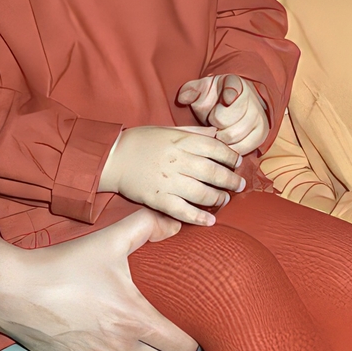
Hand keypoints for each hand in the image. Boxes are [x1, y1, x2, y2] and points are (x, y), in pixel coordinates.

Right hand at [0, 208, 198, 350]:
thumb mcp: (108, 239)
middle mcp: (120, 350)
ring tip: (153, 339)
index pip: (181, 349)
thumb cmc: (63, 266)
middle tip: (177, 333)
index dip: (194, 340)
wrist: (13, 291)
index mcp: (135, 322)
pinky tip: (121, 342)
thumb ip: (147, 225)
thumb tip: (175, 224)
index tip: (195, 327)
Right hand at [100, 124, 245, 224]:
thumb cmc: (140, 141)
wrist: (112, 158)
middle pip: (213, 172)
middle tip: (239, 185)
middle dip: (231, 180)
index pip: (215, 148)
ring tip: (225, 200)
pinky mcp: (159, 199)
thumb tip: (217, 132)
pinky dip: (199, 218)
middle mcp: (178, 160)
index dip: (230, 156)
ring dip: (219, 198)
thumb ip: (194, 132)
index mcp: (181, 141)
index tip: (237, 162)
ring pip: (202, 193)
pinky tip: (210, 221)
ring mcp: (169, 181)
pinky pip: (183, 211)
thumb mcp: (167, 129)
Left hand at [176, 74, 268, 155]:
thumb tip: (183, 98)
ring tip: (218, 131)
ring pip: (234, 136)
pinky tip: (226, 141)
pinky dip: (231, 148)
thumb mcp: (201, 90)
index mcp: (235, 84)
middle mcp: (251, 100)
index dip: (228, 96)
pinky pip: (244, 147)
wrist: (233, 104)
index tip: (225, 99)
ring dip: (221, 138)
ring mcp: (259, 117)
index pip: (232, 91)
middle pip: (226, 121)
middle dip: (213, 125)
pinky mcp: (261, 133)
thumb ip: (190, 91)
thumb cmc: (214, 98)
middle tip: (212, 123)